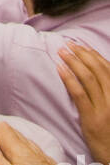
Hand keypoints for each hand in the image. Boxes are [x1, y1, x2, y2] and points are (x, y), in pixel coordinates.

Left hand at [58, 43, 109, 164]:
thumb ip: (107, 93)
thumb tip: (94, 73)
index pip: (108, 69)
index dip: (94, 55)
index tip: (82, 45)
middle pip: (98, 70)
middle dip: (82, 54)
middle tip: (68, 45)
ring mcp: (104, 109)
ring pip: (88, 78)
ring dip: (74, 62)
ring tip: (62, 52)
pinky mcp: (92, 119)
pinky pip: (79, 94)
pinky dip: (69, 79)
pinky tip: (60, 69)